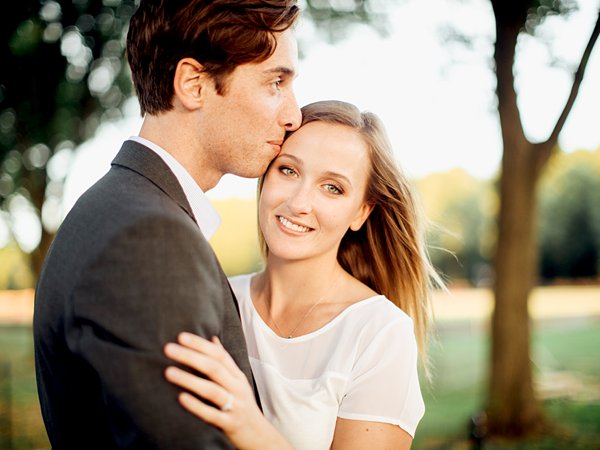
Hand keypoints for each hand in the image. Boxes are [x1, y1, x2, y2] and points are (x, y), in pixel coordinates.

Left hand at [164, 332, 292, 449]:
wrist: (258, 435)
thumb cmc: (242, 404)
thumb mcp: (236, 381)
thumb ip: (224, 361)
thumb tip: (212, 339)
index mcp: (237, 376)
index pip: (219, 355)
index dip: (200, 344)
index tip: (181, 336)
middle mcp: (237, 388)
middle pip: (214, 368)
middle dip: (191, 356)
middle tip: (168, 349)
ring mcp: (235, 406)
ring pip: (212, 390)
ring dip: (189, 380)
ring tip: (168, 372)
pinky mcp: (229, 424)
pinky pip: (212, 414)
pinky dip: (197, 406)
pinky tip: (181, 398)